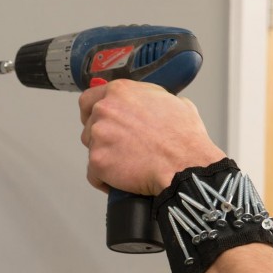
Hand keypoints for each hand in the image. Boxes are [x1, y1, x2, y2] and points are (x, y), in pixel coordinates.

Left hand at [79, 79, 225, 195]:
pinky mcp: (97, 161)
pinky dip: (104, 179)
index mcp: (120, 92)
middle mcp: (105, 110)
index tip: (97, 120)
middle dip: (103, 136)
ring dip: (104, 156)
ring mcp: (98, 136)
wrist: (184, 166)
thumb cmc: (183, 138)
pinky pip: (94, 174)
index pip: (89, 99)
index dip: (92, 112)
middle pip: (89, 125)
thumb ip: (150, 99)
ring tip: (127, 163)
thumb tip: (148, 104)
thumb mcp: (173, 102)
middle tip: (121, 146)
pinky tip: (120, 180)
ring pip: (91, 148)